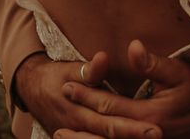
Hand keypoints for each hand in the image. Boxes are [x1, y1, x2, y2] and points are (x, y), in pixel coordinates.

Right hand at [15, 51, 161, 138]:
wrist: (32, 89)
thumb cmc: (55, 76)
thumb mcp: (69, 69)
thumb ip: (89, 69)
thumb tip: (103, 58)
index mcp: (78, 110)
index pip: (109, 119)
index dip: (131, 125)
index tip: (154, 127)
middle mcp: (77, 126)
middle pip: (109, 134)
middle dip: (133, 135)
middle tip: (157, 134)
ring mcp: (75, 134)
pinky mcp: (75, 136)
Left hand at [61, 40, 189, 138]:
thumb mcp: (181, 72)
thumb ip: (154, 63)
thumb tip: (132, 46)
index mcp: (150, 117)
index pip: (109, 105)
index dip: (86, 95)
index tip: (67, 87)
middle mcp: (147, 135)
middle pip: (105, 135)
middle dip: (80, 131)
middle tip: (55, 130)